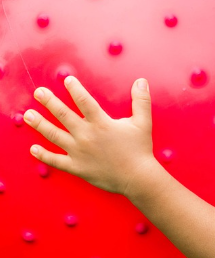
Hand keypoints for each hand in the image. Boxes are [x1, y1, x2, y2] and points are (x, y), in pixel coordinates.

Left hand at [24, 76, 156, 195]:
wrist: (137, 178)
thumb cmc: (140, 150)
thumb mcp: (143, 122)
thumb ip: (141, 100)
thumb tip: (141, 81)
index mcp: (101, 123)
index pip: (84, 101)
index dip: (75, 89)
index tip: (67, 80)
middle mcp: (87, 136)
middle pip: (63, 115)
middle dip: (49, 102)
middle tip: (38, 92)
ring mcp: (79, 152)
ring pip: (54, 135)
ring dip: (40, 124)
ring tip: (27, 115)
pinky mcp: (77, 167)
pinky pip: (56, 161)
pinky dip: (43, 155)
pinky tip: (33, 148)